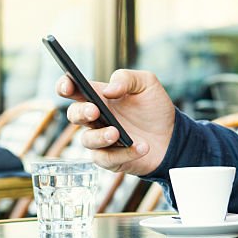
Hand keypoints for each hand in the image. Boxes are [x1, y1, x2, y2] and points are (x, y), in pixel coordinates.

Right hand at [58, 69, 176, 175]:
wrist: (172, 134)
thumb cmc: (153, 107)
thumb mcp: (146, 83)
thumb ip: (126, 78)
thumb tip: (109, 90)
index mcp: (98, 96)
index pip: (72, 89)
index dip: (65, 86)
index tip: (68, 86)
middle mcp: (95, 118)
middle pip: (74, 114)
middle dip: (81, 112)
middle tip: (95, 111)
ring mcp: (100, 139)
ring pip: (87, 140)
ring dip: (100, 136)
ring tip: (117, 133)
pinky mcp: (111, 159)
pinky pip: (109, 158)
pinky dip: (125, 153)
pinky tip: (141, 146)